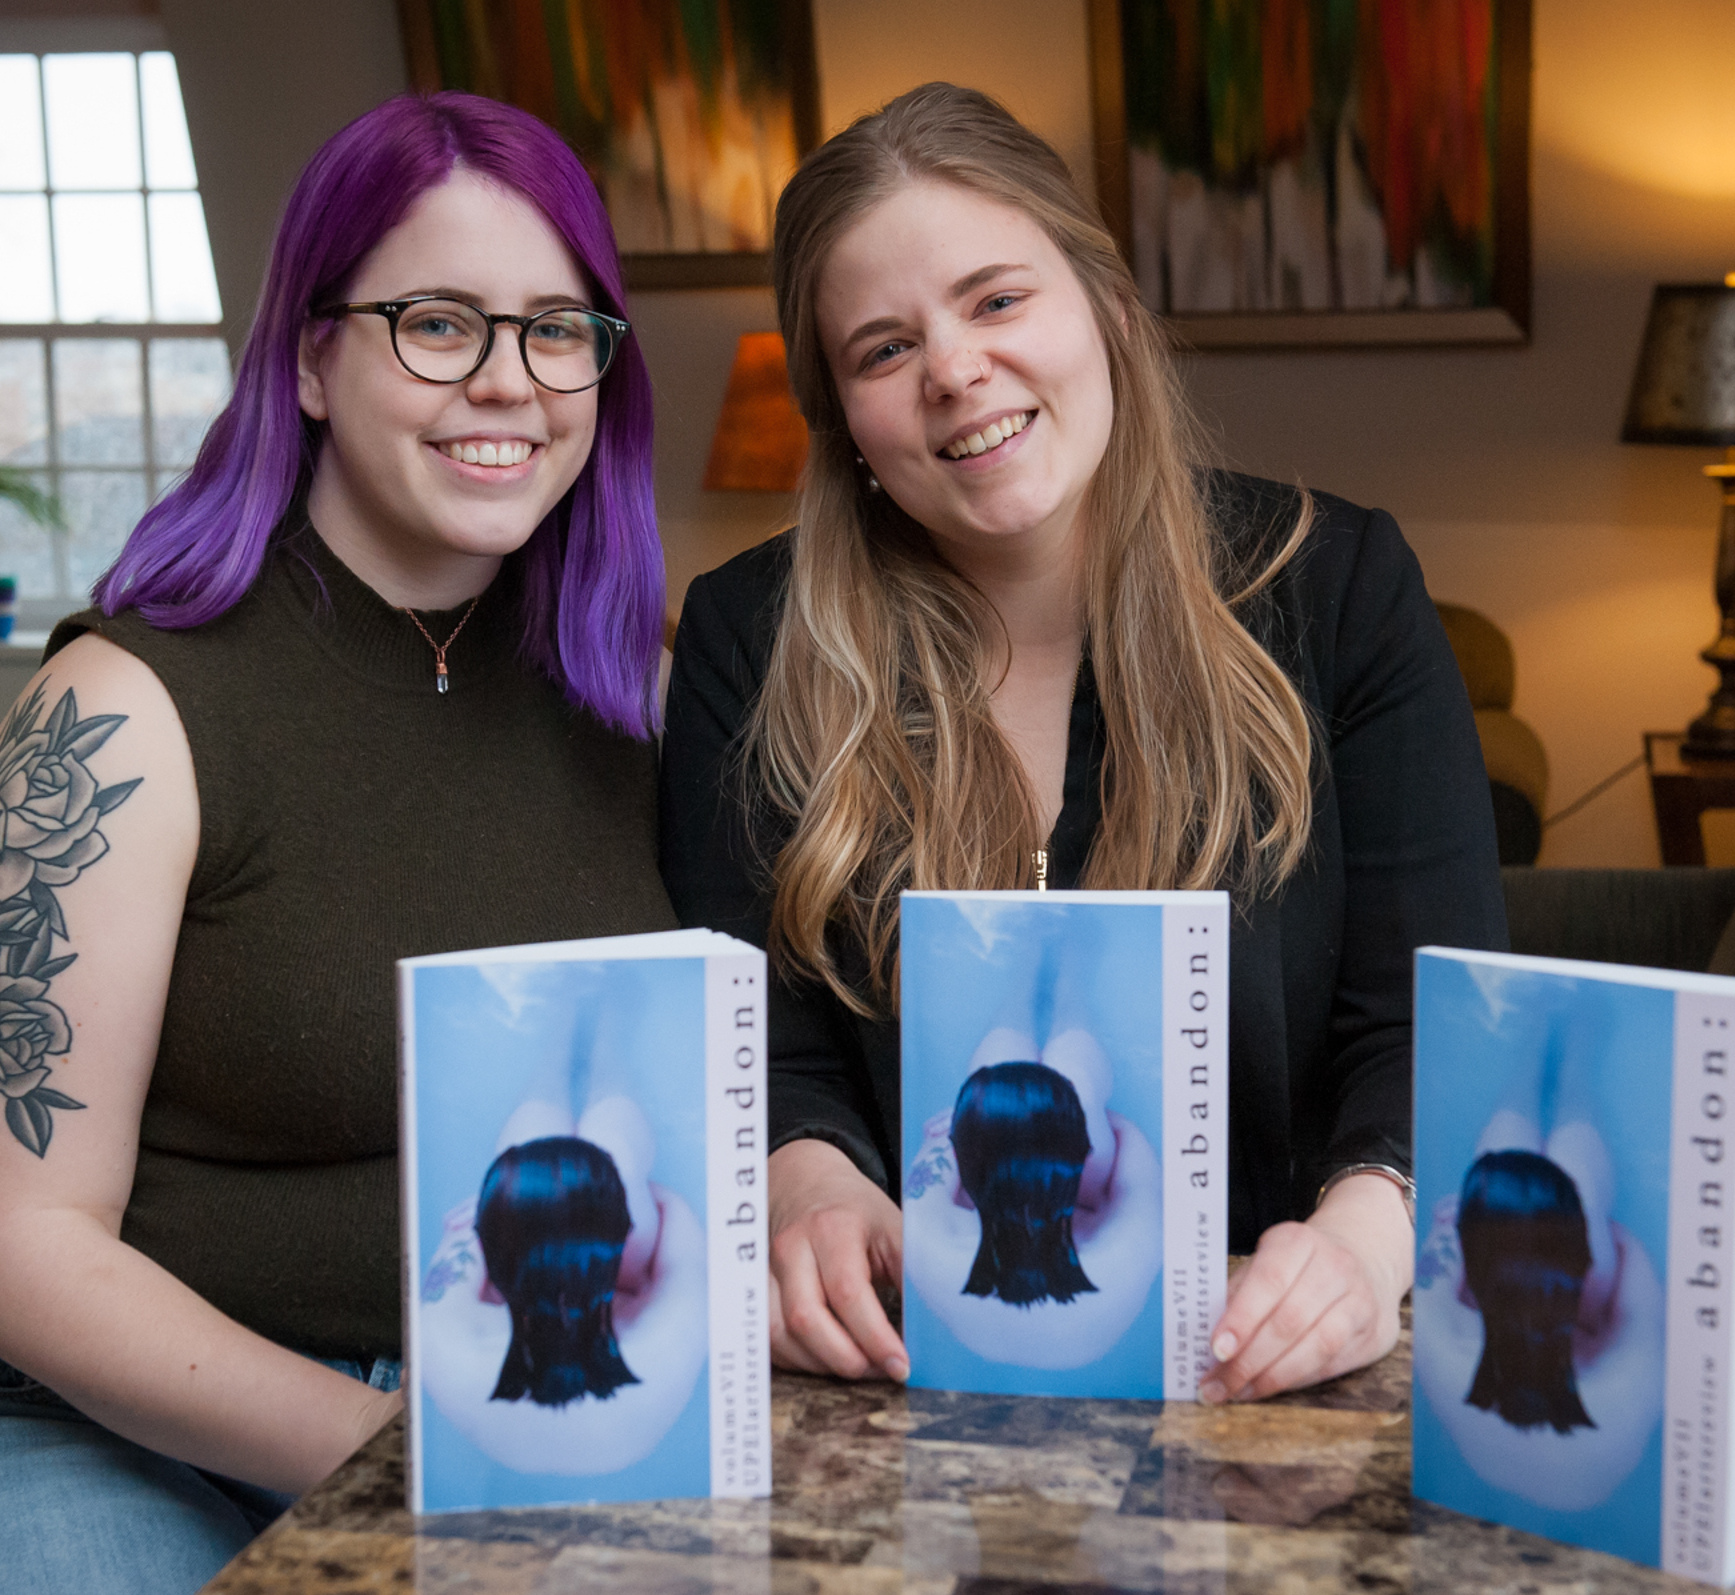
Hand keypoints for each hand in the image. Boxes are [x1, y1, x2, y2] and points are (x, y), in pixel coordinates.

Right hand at [767, 1139, 907, 1381]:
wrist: (806, 1185)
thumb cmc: (857, 1212)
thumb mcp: (894, 1228)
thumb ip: (913, 1272)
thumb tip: (937, 1323)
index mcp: (832, 1227)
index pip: (848, 1292)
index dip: (875, 1337)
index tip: (901, 1365)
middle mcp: (791, 1247)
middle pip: (807, 1319)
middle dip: (847, 1359)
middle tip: (882, 1372)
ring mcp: (765, 1269)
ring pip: (781, 1334)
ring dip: (822, 1364)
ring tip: (860, 1367)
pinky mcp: (753, 1289)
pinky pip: (768, 1339)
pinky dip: (798, 1359)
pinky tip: (829, 1359)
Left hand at [1200, 1171, 1410, 1402]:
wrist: (1364, 1258)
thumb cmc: (1298, 1266)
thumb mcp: (1265, 1261)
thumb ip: (1239, 1294)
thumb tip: (1208, 1341)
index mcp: (1298, 1241)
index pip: (1269, 1280)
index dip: (1242, 1317)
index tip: (1217, 1349)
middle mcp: (1335, 1267)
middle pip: (1290, 1320)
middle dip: (1249, 1359)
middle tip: (1218, 1384)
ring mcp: (1360, 1300)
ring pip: (1317, 1347)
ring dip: (1273, 1377)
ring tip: (1240, 1391)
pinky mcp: (1374, 1333)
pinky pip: (1331, 1364)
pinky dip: (1295, 1380)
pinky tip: (1269, 1388)